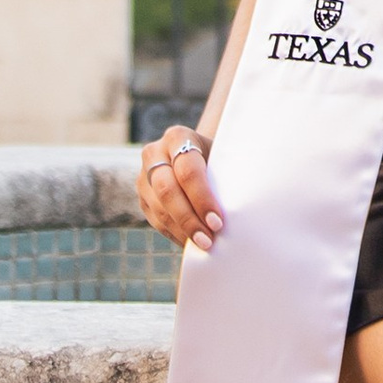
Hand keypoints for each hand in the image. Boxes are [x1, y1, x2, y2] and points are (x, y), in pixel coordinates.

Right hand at [138, 123, 224, 252]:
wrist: (198, 155)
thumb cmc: (218, 157)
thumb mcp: (222, 156)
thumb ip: (226, 174)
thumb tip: (240, 209)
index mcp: (177, 137)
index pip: (188, 170)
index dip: (202, 198)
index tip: (218, 222)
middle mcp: (154, 153)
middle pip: (167, 190)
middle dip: (189, 218)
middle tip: (209, 239)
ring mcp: (144, 176)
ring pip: (159, 208)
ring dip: (182, 230)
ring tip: (203, 245)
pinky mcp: (142, 197)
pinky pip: (155, 220)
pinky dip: (175, 234)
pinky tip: (191, 243)